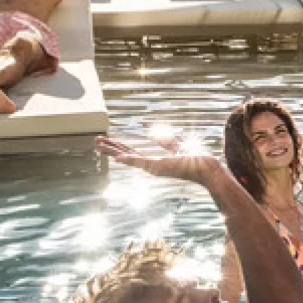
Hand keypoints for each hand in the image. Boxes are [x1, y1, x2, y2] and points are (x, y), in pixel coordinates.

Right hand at [97, 136, 225, 185]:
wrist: (206, 168)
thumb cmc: (195, 160)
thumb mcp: (177, 147)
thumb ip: (167, 142)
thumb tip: (158, 134)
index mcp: (154, 161)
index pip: (132, 153)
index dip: (119, 147)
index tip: (108, 141)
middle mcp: (150, 166)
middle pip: (125, 155)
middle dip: (110, 148)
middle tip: (96, 140)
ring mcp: (153, 167)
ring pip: (128, 158)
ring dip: (113, 151)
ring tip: (99, 144)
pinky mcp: (159, 166)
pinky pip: (140, 162)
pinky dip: (128, 160)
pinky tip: (116, 157)